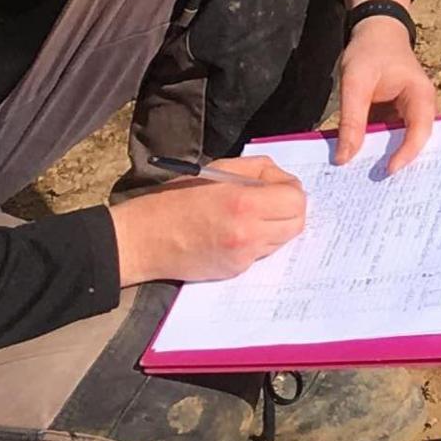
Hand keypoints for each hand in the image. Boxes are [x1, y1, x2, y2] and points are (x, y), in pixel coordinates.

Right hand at [110, 159, 305, 282]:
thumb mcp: (217, 169)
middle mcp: (248, 234)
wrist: (143, 239)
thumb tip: (284, 179)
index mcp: (244, 204)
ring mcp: (243, 257)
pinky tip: (233, 231)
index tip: (278, 185)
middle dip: (289, 209)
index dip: (291, 190)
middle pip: (296, 224)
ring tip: (247, 215)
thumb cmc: (176, 199)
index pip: (297, 200)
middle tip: (270, 199)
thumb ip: (257, 170)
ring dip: (274, 225)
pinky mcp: (235, 271)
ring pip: (281, 240)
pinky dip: (256, 240)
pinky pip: (261, 253)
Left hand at [336, 7, 438, 168]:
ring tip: (370, 184)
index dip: (406, 154)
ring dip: (387, 159)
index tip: (387, 171)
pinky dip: (378, 150)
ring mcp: (410, 113)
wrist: (375, 30)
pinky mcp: (397, 116)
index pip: (419, 131)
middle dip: (400, 164)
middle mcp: (421, 107)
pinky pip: (390, 137)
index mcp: (420, 96)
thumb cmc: (369, 51)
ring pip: (402, 143)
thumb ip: (351, 120)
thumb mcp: (355, 83)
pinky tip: (363, 165)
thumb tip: (344, 158)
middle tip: (380, 190)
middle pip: (415, 142)